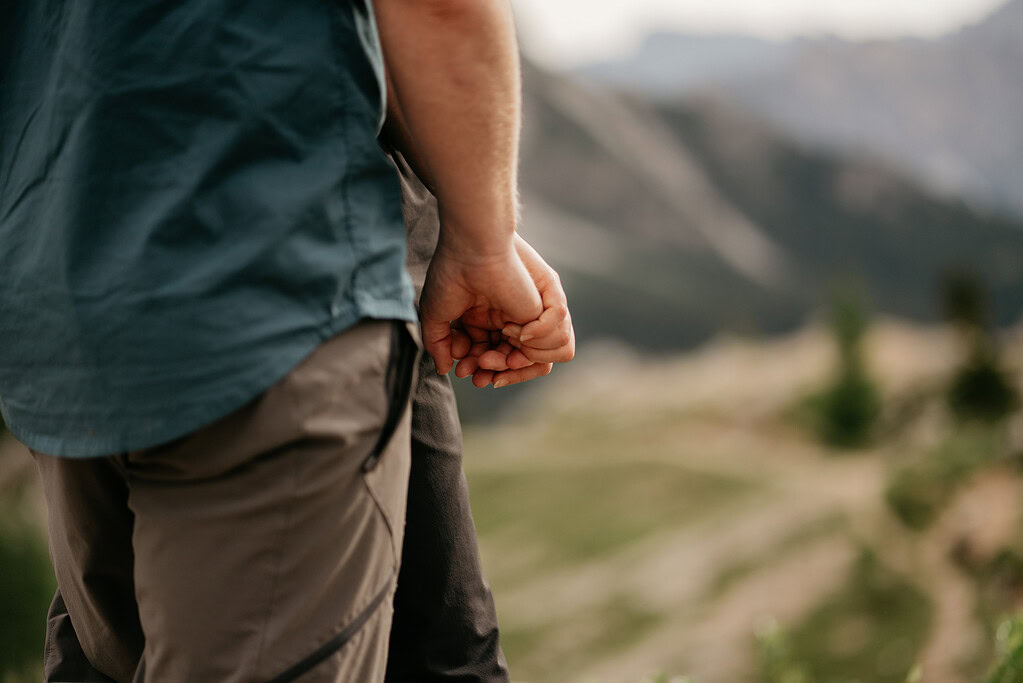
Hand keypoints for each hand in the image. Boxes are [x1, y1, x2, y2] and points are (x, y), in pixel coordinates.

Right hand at [451, 234, 574, 387]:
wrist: (472, 248)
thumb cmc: (451, 275)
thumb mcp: (436, 316)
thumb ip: (438, 345)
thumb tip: (444, 369)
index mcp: (491, 320)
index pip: (497, 357)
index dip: (483, 371)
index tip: (464, 373)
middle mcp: (514, 319)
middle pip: (518, 362)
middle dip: (496, 372)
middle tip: (477, 374)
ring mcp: (534, 314)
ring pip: (542, 358)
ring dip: (517, 365)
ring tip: (492, 356)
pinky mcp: (550, 306)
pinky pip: (559, 343)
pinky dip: (537, 342)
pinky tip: (511, 330)